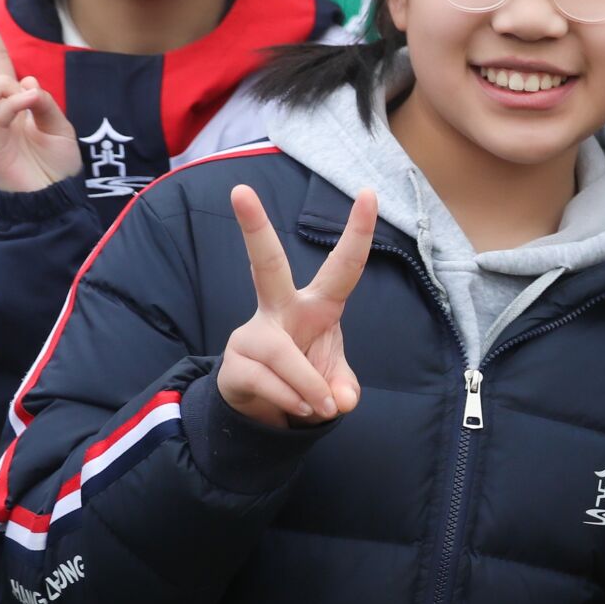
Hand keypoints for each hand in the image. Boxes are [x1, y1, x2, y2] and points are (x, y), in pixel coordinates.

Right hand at [215, 184, 375, 426]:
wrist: (269, 412)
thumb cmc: (308, 379)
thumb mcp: (336, 383)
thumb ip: (344, 388)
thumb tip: (340, 399)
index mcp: (316, 305)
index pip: (343, 267)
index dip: (358, 233)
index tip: (369, 194)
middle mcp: (280, 309)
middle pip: (267, 265)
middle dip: (254, 228)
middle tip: (240, 190)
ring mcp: (253, 333)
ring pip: (283, 355)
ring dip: (309, 387)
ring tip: (321, 408)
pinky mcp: (234, 361)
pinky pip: (269, 383)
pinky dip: (293, 402)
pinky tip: (298, 410)